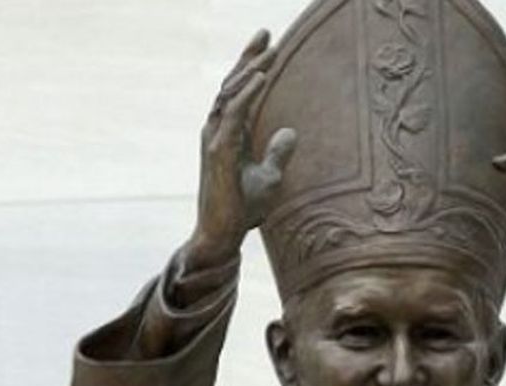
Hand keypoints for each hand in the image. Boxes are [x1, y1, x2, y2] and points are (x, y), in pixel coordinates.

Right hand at [184, 30, 297, 270]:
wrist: (224, 233)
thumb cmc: (242, 209)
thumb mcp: (270, 177)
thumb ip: (278, 153)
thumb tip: (290, 132)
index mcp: (229, 133)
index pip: (239, 91)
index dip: (251, 64)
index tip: (268, 42)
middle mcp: (218, 130)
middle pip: (232, 84)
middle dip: (249, 57)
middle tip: (266, 32)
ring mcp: (215, 138)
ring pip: (231, 94)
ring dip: (251, 70)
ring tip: (271, 51)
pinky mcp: (218, 150)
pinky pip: (233, 114)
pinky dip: (247, 93)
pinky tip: (262, 77)